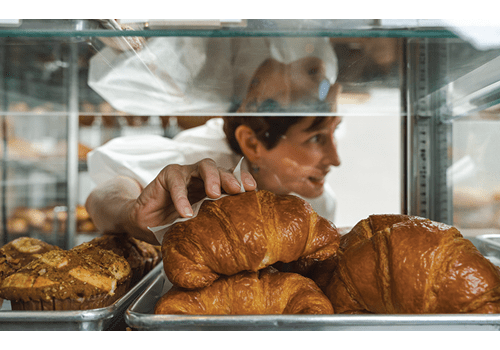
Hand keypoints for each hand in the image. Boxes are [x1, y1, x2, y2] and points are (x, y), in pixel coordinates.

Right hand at [127, 158, 256, 234]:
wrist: (146, 224)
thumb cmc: (175, 225)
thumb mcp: (198, 227)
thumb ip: (213, 228)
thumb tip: (238, 250)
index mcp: (215, 188)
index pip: (233, 178)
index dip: (243, 180)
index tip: (253, 189)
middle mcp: (203, 178)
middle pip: (222, 169)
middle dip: (231, 178)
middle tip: (236, 190)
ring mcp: (186, 174)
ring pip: (204, 166)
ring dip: (212, 178)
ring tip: (214, 194)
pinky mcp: (168, 175)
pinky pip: (177, 181)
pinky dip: (182, 197)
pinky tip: (185, 212)